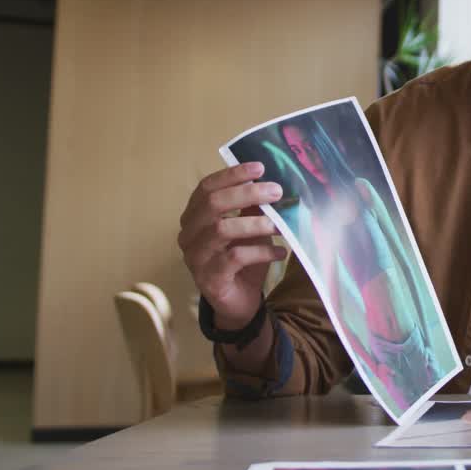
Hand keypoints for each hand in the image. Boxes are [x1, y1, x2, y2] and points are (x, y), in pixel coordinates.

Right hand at [178, 162, 284, 329]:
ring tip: (282, 225)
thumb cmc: (242, 259)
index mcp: (195, 216)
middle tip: (277, 192)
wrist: (238, 302)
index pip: (207, 187)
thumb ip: (253, 207)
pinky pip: (235, 258)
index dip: (232, 175)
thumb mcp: (250, 228)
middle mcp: (188, 234)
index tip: (260, 167)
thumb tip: (272, 183)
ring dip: (256, 223)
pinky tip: (280, 252)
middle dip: (248, 194)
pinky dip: (261, 252)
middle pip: (213, 204)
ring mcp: (195, 257)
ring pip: (222, 230)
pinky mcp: (208, 278)